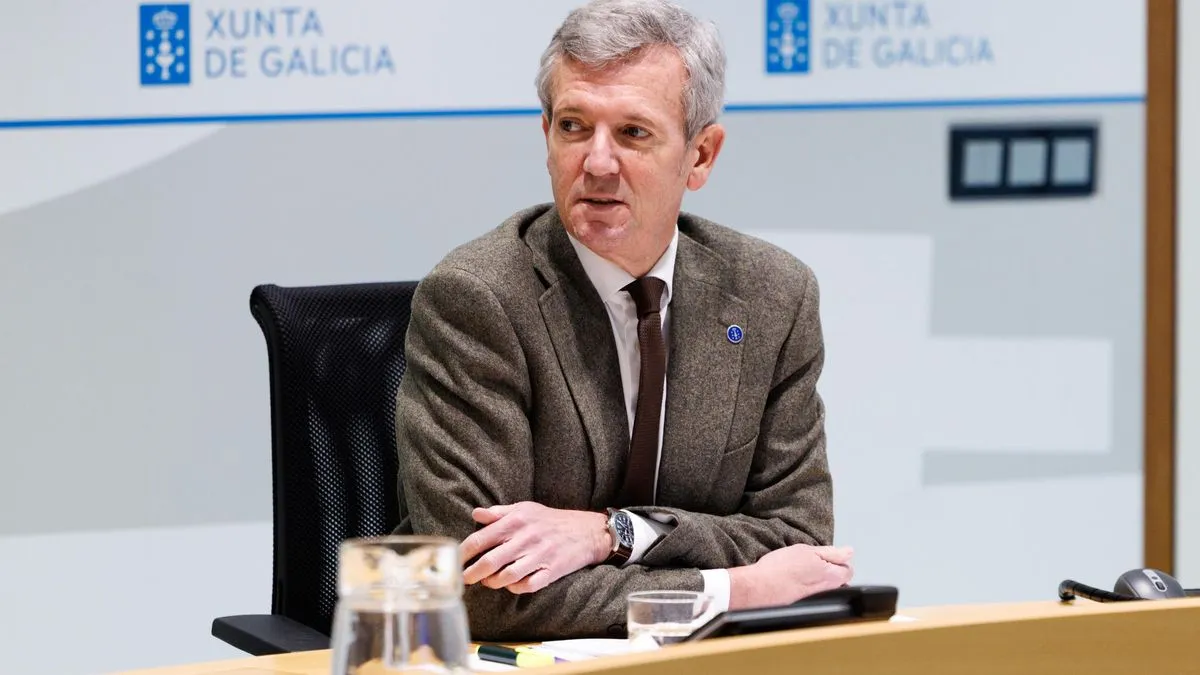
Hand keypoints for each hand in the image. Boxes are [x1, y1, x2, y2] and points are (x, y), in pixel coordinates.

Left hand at [459, 502, 610, 593]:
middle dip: (472, 573)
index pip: (481, 539)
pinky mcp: (552, 571)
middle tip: (464, 579)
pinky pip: (527, 586)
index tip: (454, 561)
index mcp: (516, 521)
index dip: (464, 553)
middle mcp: (526, 538)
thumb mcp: (525, 509)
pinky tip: (510, 585)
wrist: (586, 531)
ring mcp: (540, 556)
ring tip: (487, 581)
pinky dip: (515, 588)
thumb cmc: (550, 520)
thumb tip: (476, 514)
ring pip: (507, 576)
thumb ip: (499, 513)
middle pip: (491, 561)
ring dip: (493, 582)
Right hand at [728, 543, 853, 609]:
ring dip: (816, 577)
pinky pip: (811, 593)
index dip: (838, 559)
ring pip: (824, 586)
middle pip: (838, 580)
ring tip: (799, 569)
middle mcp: (827, 592)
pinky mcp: (803, 604)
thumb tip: (849, 552)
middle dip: (830, 570)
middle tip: (811, 561)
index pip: (848, 569)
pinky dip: (805, 585)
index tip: (824, 555)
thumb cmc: (780, 570)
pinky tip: (792, 579)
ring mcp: (816, 600)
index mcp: (832, 577)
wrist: (759, 588)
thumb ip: (832, 552)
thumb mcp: (807, 551)